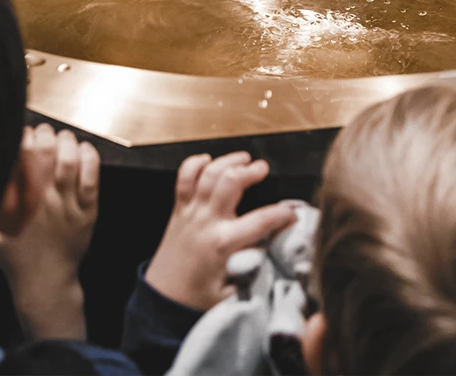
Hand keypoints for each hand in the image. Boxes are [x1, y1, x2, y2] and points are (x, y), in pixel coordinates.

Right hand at [0, 124, 100, 340]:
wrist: (45, 283)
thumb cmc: (17, 256)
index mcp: (19, 204)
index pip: (19, 159)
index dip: (22, 139)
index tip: (23, 134)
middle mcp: (43, 201)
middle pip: (45, 155)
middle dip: (44, 135)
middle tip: (43, 132)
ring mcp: (67, 207)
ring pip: (69, 162)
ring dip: (66, 142)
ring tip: (63, 137)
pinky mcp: (87, 213)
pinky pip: (91, 179)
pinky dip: (89, 158)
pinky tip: (83, 149)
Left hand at [144, 152, 298, 311]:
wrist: (163, 297)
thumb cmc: (196, 297)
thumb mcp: (232, 292)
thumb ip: (253, 271)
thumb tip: (273, 256)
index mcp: (223, 243)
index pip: (260, 221)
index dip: (281, 214)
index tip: (293, 214)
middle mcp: (207, 222)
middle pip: (229, 182)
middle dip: (250, 171)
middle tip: (263, 168)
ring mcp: (191, 213)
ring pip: (208, 174)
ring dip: (227, 161)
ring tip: (243, 158)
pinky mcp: (179, 211)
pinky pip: (183, 179)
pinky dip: (194, 165)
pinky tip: (207, 160)